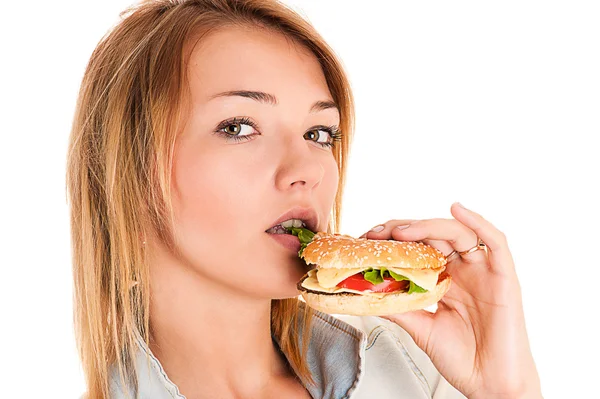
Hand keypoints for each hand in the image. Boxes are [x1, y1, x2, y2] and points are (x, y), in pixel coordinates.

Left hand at [360, 203, 541, 398]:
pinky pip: (495, 243)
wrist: (491, 385)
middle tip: (379, 233)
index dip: (394, 239)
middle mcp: (464, 270)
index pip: (418, 247)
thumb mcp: (420, 327)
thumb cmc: (463, 358)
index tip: (368, 239)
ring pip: (458, 233)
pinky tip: (457, 209)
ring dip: (429, 226)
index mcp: (445, 279)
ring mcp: (484, 271)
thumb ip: (398, 307)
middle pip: (434, 235)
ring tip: (403, 230)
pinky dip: (478, 222)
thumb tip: (365, 292)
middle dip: (405, 229)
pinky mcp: (504, 277)